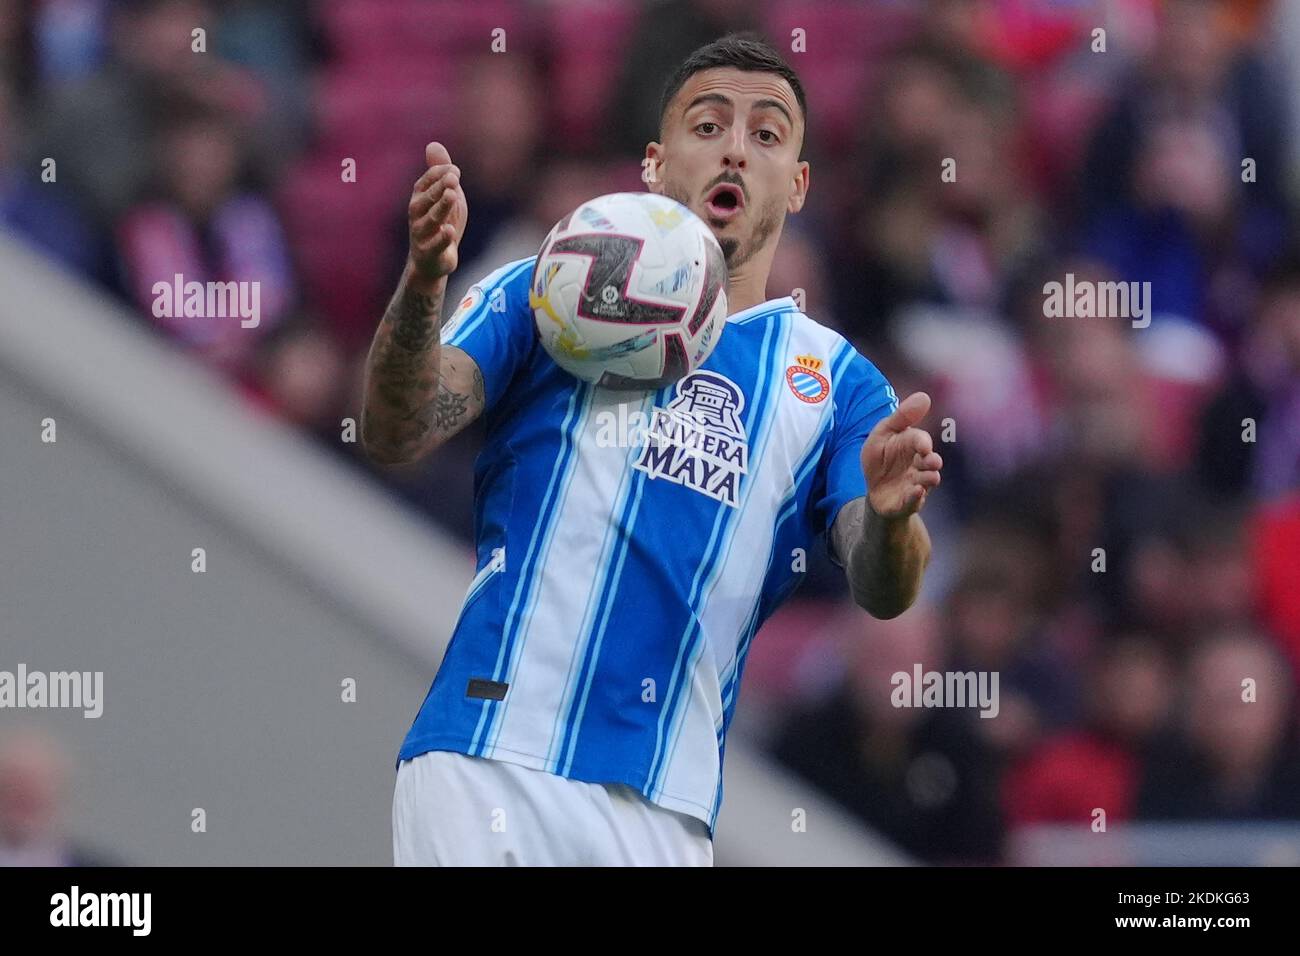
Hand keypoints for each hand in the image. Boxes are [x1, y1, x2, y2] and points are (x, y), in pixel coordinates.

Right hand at [408, 141, 467, 281]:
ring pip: (431, 220)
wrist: (433, 261)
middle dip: (439, 188)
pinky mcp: (430, 254)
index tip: (454, 169)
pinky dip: (441, 239)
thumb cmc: (440, 223)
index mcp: (419, 199)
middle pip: (427, 200)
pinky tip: (450, 231)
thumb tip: (433, 144)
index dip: (438, 175)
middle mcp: (417, 216)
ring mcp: (422, 235)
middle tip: (454, 178)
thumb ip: (440, 173)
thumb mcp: (443, 196)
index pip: (425, 183)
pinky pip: (434, 246)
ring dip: (442, 207)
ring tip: (453, 196)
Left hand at [861, 391, 942, 519]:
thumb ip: (901, 417)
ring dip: (928, 479)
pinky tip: (916, 492)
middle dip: (932, 461)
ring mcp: (916, 483)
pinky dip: (915, 497)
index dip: (922, 442)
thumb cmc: (880, 458)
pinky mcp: (908, 502)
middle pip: (930, 462)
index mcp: (912, 446)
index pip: (920, 441)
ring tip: (926, 479)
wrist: (875, 490)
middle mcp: (919, 464)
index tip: (924, 446)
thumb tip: (925, 396)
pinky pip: (914, 501)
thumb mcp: (882, 434)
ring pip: (927, 481)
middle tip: (931, 461)